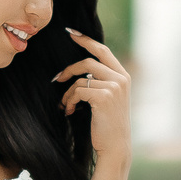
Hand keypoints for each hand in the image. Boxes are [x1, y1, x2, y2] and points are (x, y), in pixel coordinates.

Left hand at [54, 30, 131, 157]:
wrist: (115, 147)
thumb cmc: (108, 126)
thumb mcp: (109, 100)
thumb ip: (102, 82)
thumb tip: (82, 72)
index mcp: (123, 76)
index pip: (103, 50)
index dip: (86, 40)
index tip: (70, 33)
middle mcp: (121, 79)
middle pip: (88, 61)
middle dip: (69, 69)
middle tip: (57, 78)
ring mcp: (114, 87)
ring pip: (80, 79)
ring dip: (68, 93)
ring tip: (66, 105)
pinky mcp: (103, 96)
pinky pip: (78, 91)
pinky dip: (70, 101)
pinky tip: (70, 111)